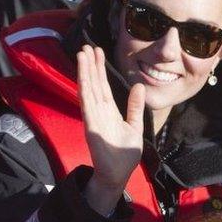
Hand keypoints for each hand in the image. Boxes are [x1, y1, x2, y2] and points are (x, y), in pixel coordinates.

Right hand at [77, 45, 144, 212]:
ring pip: (88, 90)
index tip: (97, 52)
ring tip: (82, 54)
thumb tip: (139, 86)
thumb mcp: (135, 127)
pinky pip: (87, 104)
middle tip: (87, 46)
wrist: (117, 175)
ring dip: (85, 72)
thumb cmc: (124, 155)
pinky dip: (84, 89)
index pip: (103, 86)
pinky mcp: (91, 126)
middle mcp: (98, 111)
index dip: (99, 69)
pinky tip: (83, 76)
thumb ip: (135, 107)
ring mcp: (93, 117)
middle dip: (90, 65)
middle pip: (94, 83)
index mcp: (109, 111)